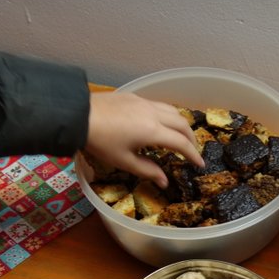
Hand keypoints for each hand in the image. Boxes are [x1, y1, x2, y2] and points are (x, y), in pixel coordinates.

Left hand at [85, 93, 203, 187]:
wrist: (79, 116)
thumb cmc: (100, 142)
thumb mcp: (124, 161)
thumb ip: (147, 170)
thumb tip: (164, 182)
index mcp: (153, 131)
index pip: (181, 143)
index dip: (193, 154)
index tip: (200, 164)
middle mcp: (154, 114)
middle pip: (182, 124)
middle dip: (191, 138)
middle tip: (191, 151)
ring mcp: (145, 103)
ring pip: (173, 110)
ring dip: (181, 124)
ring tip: (179, 136)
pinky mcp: (136, 97)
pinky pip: (160, 105)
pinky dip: (168, 115)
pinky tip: (160, 123)